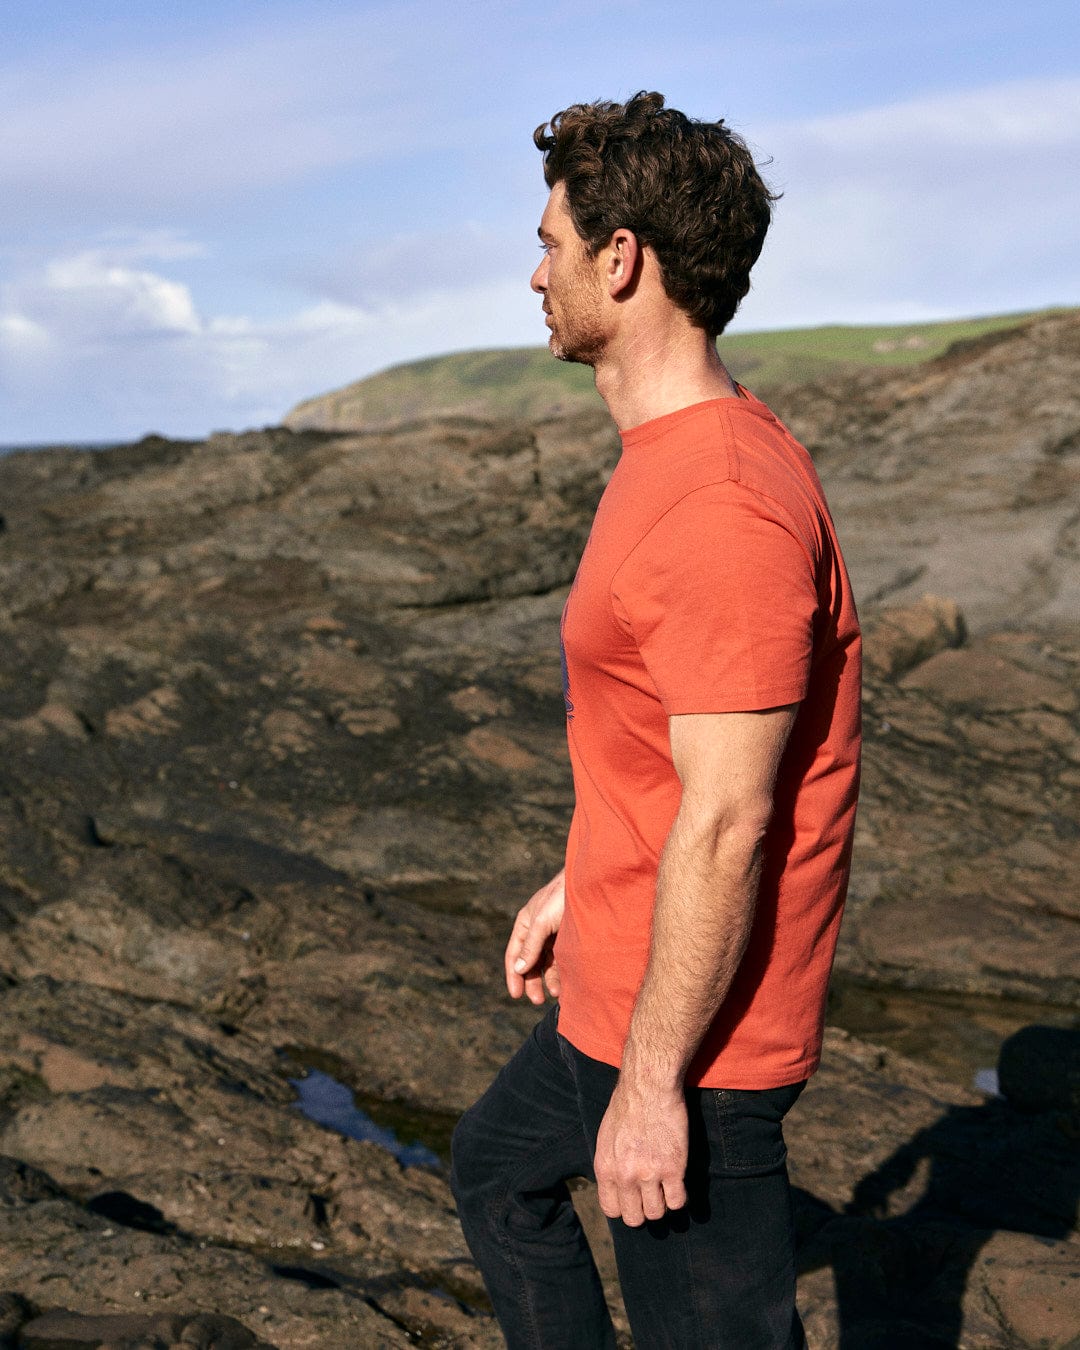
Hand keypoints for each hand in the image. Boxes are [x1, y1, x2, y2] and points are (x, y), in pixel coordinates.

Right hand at [504, 870, 564, 1004]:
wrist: (590, 884)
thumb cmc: (562, 898)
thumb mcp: (543, 922)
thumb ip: (531, 946)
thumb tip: (518, 969)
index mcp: (526, 923)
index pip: (514, 954)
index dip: (513, 975)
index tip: (516, 995)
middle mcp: (538, 930)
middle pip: (530, 961)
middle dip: (532, 981)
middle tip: (537, 1001)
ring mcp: (554, 933)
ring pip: (547, 962)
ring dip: (549, 979)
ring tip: (556, 995)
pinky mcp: (570, 936)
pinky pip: (562, 958)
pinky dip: (562, 972)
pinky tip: (567, 984)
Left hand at [594, 1077, 687, 1226]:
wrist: (648, 1086)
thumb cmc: (627, 1106)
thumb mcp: (606, 1137)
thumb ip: (610, 1165)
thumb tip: (616, 1186)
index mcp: (605, 1168)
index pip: (612, 1210)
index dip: (625, 1207)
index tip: (633, 1199)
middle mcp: (625, 1176)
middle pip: (634, 1218)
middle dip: (643, 1210)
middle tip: (651, 1196)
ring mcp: (649, 1174)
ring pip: (657, 1213)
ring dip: (662, 1203)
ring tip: (664, 1188)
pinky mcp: (673, 1168)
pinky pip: (678, 1201)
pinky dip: (679, 1197)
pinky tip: (677, 1184)